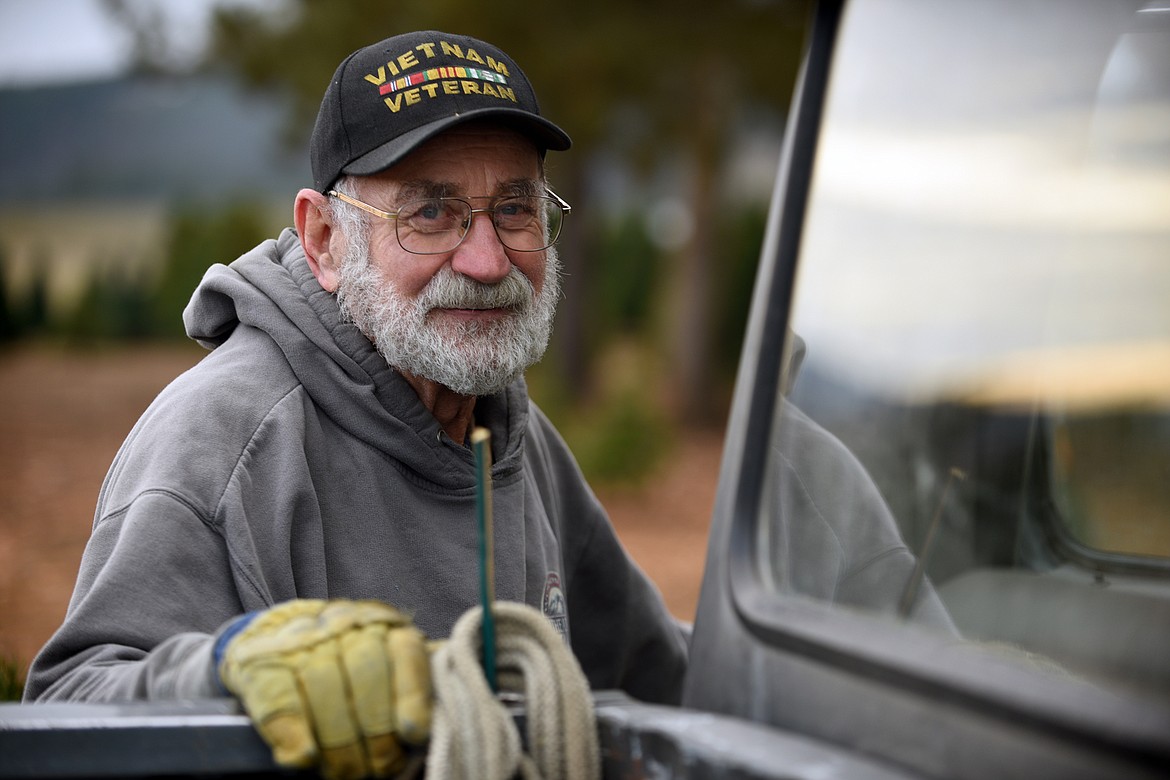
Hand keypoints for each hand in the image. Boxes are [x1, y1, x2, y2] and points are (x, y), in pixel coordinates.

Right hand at [218, 599, 431, 778]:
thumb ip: (408, 688)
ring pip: (325, 690)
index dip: (412, 696)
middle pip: (366, 677)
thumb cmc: (342, 662)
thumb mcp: (384, 662)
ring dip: (338, 745)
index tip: (414, 733)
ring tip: (345, 773)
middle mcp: (344, 624)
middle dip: (376, 735)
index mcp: (383, 624)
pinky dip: (293, 734)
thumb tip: (426, 732)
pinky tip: (304, 757)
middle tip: (379, 769)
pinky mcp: (261, 662)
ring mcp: (300, 639)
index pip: (406, 653)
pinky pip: (280, 699)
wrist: (274, 635)